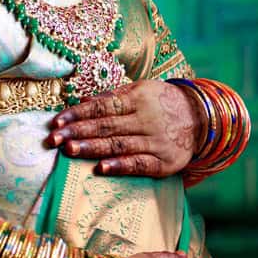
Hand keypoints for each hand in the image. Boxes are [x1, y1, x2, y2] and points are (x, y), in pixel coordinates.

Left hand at [46, 79, 204, 177]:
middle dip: (78, 132)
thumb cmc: (163, 102)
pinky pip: (140, 164)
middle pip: (106, 126)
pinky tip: (102, 168)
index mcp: (137, 98)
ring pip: (119, 144)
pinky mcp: (165, 162)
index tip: (57, 122)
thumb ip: (112, 96)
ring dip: (92, 148)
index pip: (102, 107)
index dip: (78, 114)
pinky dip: (121, 166)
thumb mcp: (141, 90)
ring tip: (70, 150)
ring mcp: (155, 141)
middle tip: (54, 139)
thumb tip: (81, 100)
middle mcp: (145, 119)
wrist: (203, 118)